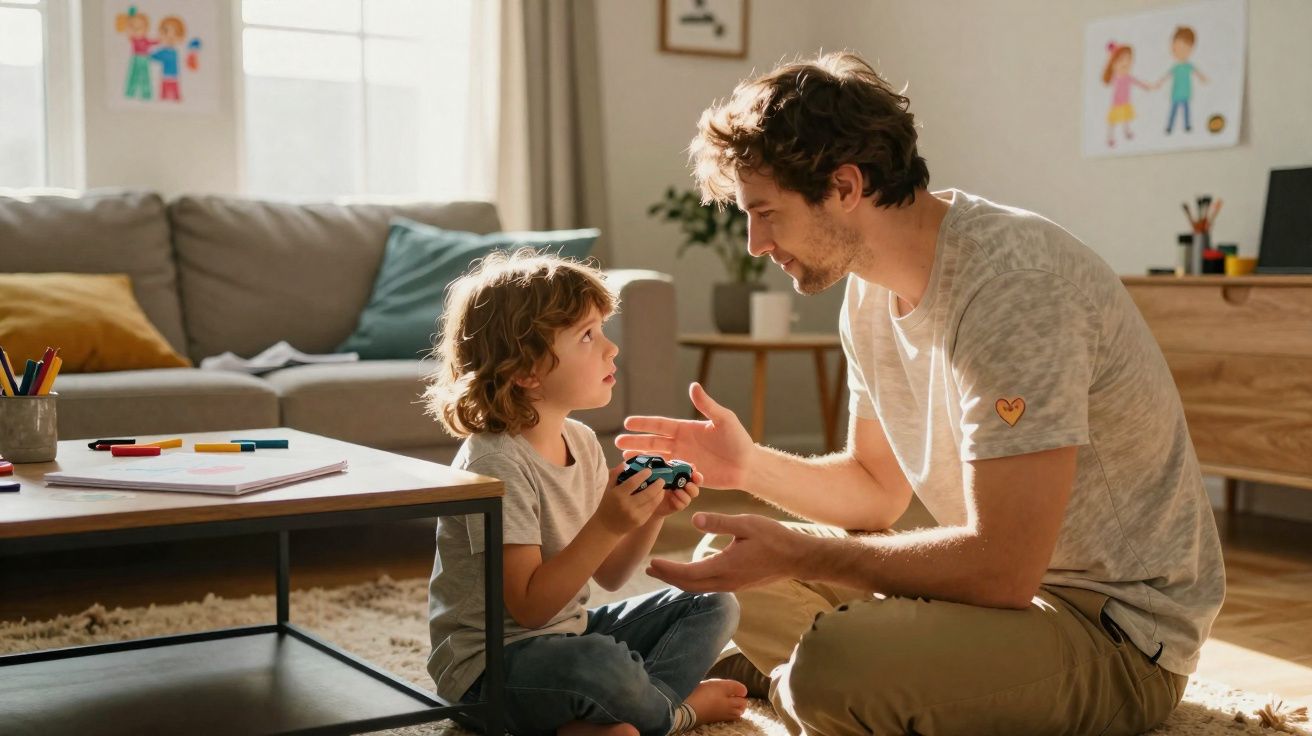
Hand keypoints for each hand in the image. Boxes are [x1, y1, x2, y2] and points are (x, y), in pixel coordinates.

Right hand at [594, 462, 665, 534]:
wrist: (607, 527)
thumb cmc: (607, 505)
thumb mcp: (608, 489)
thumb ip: (615, 474)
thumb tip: (625, 463)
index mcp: (618, 495)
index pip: (633, 482)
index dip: (643, 475)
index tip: (649, 470)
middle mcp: (628, 505)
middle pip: (648, 493)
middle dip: (658, 485)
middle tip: (661, 479)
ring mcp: (635, 514)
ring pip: (653, 502)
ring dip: (660, 493)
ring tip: (662, 487)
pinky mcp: (641, 521)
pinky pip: (652, 509)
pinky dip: (656, 501)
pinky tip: (657, 496)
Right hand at [616, 383, 755, 489]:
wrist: (747, 466)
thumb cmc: (738, 440)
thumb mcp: (723, 419)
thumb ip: (707, 405)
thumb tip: (693, 386)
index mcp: (686, 429)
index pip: (660, 425)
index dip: (644, 424)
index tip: (627, 422)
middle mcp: (681, 444)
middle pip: (653, 442)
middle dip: (635, 441)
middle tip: (616, 442)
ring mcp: (683, 460)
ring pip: (657, 458)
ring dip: (641, 458)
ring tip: (625, 458)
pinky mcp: (687, 476)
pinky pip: (667, 475)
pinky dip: (655, 475)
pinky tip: (643, 477)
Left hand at [647, 513, 801, 591]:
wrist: (798, 559)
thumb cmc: (774, 538)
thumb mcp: (746, 524)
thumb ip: (719, 522)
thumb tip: (694, 519)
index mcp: (725, 566)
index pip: (688, 573)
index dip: (667, 569)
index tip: (652, 562)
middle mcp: (726, 581)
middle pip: (689, 585)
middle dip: (667, 577)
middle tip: (649, 569)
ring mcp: (732, 585)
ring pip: (699, 587)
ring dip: (679, 580)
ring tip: (664, 571)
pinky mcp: (738, 585)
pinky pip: (709, 586)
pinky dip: (693, 580)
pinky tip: (690, 572)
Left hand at [652, 470, 703, 517]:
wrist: (649, 497)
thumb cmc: (656, 482)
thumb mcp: (662, 473)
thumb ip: (668, 467)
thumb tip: (668, 461)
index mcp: (685, 479)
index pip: (696, 478)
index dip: (698, 477)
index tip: (694, 474)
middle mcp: (685, 489)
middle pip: (695, 489)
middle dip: (693, 487)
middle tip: (688, 485)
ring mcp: (681, 499)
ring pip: (689, 498)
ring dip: (684, 495)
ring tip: (676, 491)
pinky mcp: (676, 506)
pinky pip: (681, 505)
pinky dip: (678, 501)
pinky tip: (671, 497)